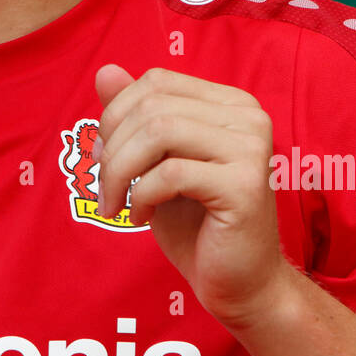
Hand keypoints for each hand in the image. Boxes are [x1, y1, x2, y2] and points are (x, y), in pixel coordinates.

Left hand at [94, 64, 288, 330]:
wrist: (240, 284)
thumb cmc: (195, 224)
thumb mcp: (154, 164)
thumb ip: (134, 116)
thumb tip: (104, 70)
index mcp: (230, 104)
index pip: (157, 82)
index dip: (117, 115)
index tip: (103, 157)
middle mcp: (248, 117)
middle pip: (153, 106)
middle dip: (113, 148)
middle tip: (105, 189)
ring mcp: (252, 148)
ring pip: (159, 132)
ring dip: (121, 172)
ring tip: (117, 204)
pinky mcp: (246, 185)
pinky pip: (171, 173)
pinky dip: (142, 195)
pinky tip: (141, 217)